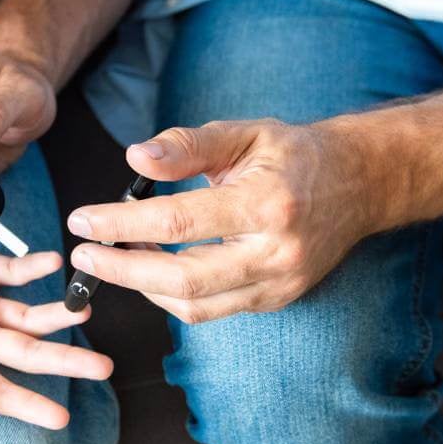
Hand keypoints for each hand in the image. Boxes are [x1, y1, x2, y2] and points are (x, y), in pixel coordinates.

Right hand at [0, 237, 110, 427]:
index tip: (61, 420)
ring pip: (27, 310)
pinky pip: (7, 268)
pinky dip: (30, 265)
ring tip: (85, 308)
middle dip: (67, 359)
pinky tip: (51, 262)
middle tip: (105, 368)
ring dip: (57, 311)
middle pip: (27, 351)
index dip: (28, 405)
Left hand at [66, 119, 378, 323]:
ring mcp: (280, 284)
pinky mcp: (277, 300)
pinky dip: (173, 295)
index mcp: (267, 204)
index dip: (122, 223)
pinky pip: (212, 310)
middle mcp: (276, 253)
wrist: (360, 183)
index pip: (179, 222)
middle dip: (123, 270)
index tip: (82, 220)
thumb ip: (187, 146)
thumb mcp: (242, 133)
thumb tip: (134, 158)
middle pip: (183, 280)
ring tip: (114, 257)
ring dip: (143, 286)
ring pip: (194, 307)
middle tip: (82, 256)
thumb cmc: (294, 154)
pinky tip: (151, 268)